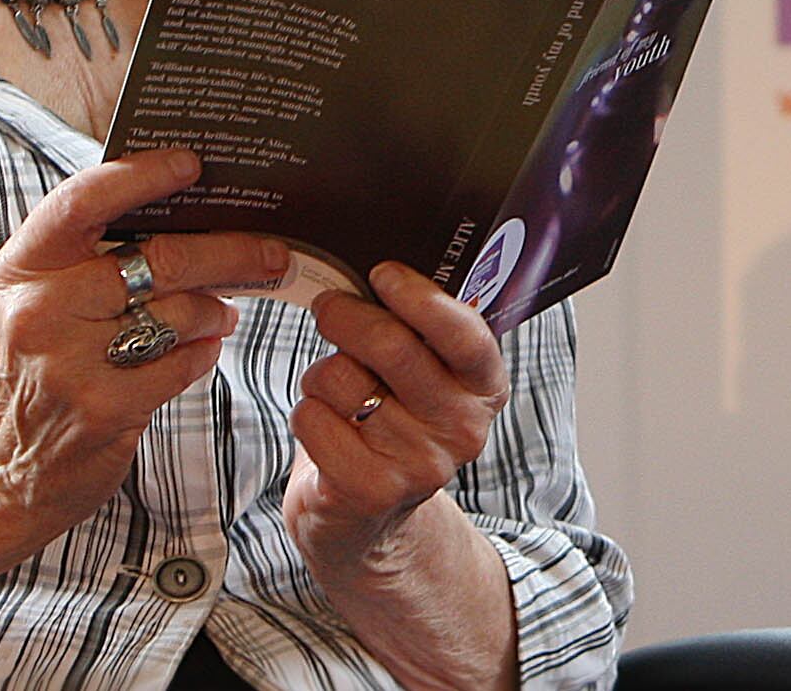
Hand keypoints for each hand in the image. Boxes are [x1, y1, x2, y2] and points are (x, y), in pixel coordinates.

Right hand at [0, 148, 289, 541]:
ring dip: (216, 309)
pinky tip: (201, 348)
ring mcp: (68, 360)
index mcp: (27, 264)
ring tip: (222, 311)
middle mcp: (40, 307)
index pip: (84, 199)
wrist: (11, 462)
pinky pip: (183, 361)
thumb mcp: (51, 295)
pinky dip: (203, 351)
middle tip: (273, 252)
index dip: (142, 176)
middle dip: (230, 252)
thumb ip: (99, 251)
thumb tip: (197, 208)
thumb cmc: (50, 359)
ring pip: (179, 312)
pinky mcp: (102, 405)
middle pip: (160, 258)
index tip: (192, 165)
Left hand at [283, 262, 511, 582]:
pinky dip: (306, 413)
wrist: (371, 518)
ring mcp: (419, 465)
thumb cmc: (393, 421)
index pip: (464, 335)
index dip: (420, 298)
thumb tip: (379, 272)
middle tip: (327, 306)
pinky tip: (324, 428)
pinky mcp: (370, 491)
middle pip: (392, 347)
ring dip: (320, 375)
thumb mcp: (427, 377)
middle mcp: (463, 428)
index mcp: (484, 388)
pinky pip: (313, 418)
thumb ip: (422, 331)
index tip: (382, 274)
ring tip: (335, 392)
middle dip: (346, 316)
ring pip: (342, 379)